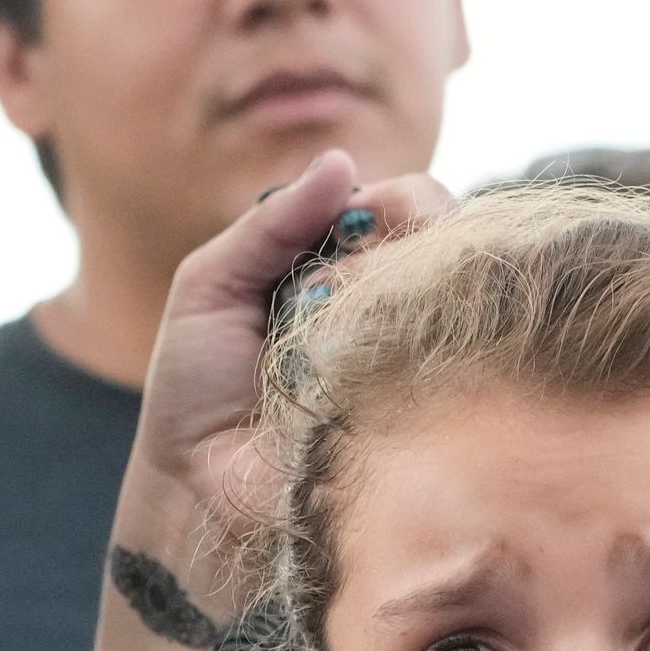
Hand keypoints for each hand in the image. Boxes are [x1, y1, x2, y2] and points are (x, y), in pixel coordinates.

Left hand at [118, 149, 455, 589]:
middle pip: (450, 240)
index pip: (410, 205)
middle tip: (339, 280)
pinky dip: (401, 352)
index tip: (354, 220)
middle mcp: (392, 308)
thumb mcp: (210, 285)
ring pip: (457, 294)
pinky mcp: (426, 417)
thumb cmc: (196, 389)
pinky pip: (447, 365)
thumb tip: (342, 162)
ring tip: (332, 327)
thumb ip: (269, 224)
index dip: (393, 202)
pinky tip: (355, 370)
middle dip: (399, 241)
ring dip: (394, 295)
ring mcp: (416, 362)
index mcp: (347, 267)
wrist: (192, 487)